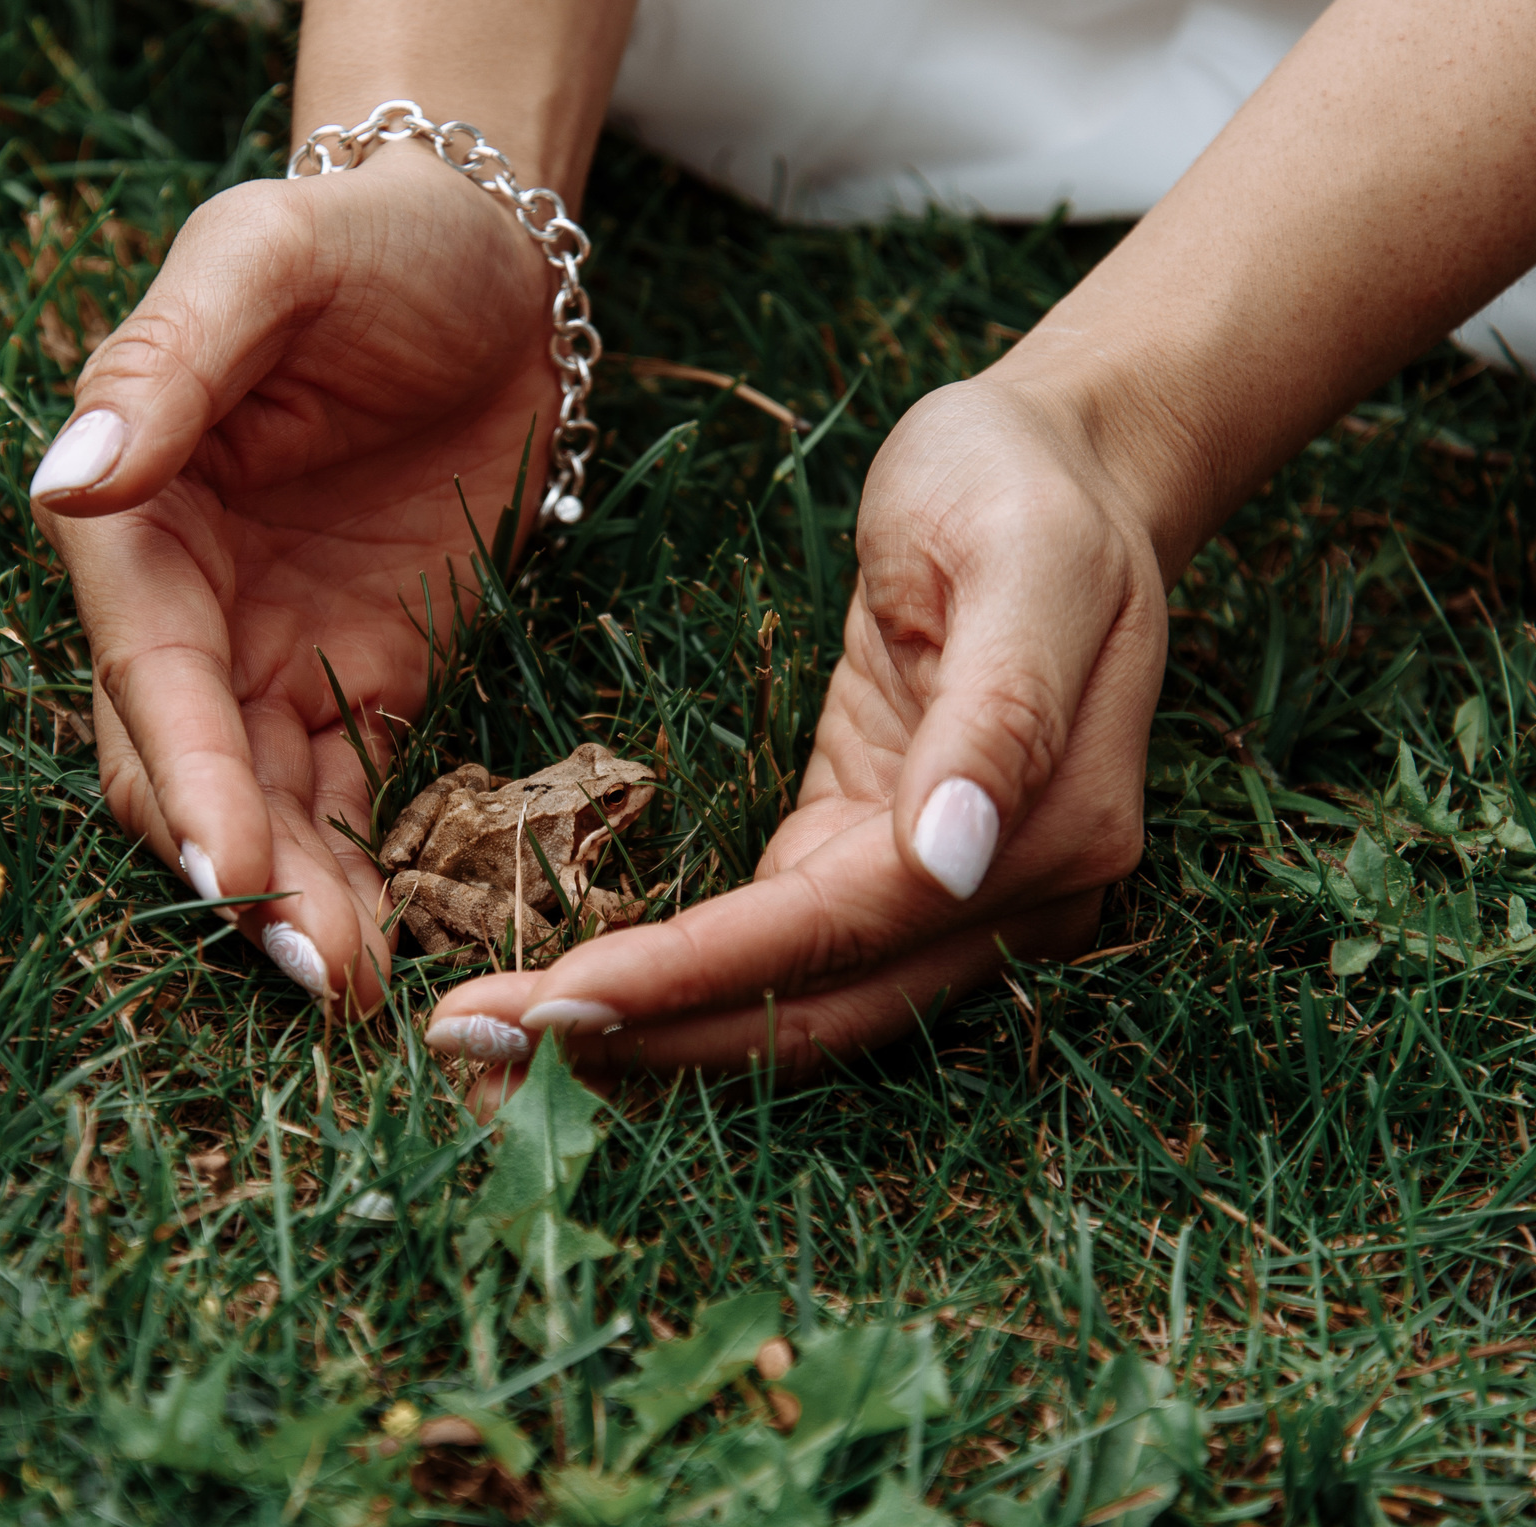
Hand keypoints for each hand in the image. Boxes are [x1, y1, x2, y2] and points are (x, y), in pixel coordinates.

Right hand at [31, 149, 560, 1013]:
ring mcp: (275, 656)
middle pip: (187, 771)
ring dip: (298, 903)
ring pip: (265, 811)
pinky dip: (363, 873)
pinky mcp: (364, 683)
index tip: (228, 870)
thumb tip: (68, 483)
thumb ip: (170, 366)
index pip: (148, 676)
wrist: (481, 257)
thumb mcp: (263, 258)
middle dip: (240, 877)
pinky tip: (392, 943)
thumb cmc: (360, 239)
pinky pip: (351, 801)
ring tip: (354, 989)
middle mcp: (188, 609)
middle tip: (315, 971)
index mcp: (135, 521)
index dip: (189, 779)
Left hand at [424, 377, 1168, 1075]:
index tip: (558, 1005)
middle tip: (473, 1050)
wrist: (1062, 467)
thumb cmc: (1025, 487)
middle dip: (640, 1040)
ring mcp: (944, 899)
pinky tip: (568, 997)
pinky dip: (672, 987)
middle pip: (807, 1010)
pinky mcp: (872, 868)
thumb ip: (1000, 715)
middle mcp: (1006, 899)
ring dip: (643, 1038)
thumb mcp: (1021, 564)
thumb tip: (950, 858)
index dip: (695, 979)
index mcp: (1049, 832)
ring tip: (490, 1049)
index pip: (838, 934)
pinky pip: (770, 955)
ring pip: (784, 1007)